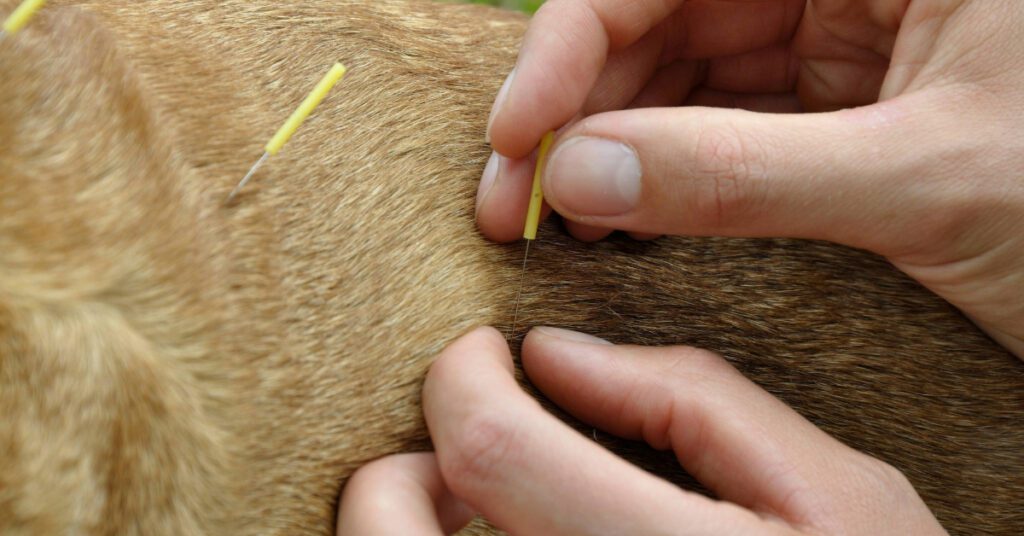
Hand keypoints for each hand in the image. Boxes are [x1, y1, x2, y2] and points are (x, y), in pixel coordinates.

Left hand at [338, 327, 945, 534]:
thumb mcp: (833, 491)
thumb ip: (689, 402)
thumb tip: (556, 357)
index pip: (490, 450)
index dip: (466, 375)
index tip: (487, 350)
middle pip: (390, 530)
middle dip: (411, 460)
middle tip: (471, 431)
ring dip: (409, 517)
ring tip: (475, 494)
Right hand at [474, 0, 1023, 357]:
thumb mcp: (928, 185)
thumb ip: (745, 175)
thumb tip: (582, 173)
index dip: (575, 42)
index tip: (517, 134)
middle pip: (665, 20)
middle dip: (579, 111)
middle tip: (513, 205)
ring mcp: (844, 45)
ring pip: (683, 79)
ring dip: (609, 150)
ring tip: (556, 226)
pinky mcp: (842, 111)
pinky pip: (723, 130)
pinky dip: (664, 178)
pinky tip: (621, 222)